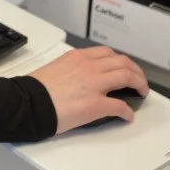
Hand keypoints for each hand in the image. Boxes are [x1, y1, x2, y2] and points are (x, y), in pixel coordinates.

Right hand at [29, 46, 148, 134]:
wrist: (28, 102)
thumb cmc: (36, 88)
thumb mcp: (56, 67)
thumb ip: (72, 68)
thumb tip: (82, 79)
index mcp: (77, 57)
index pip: (107, 53)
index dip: (121, 61)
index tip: (124, 68)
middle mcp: (89, 67)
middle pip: (123, 63)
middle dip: (136, 72)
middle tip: (139, 81)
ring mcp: (94, 85)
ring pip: (127, 77)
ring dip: (139, 85)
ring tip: (141, 93)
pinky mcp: (96, 105)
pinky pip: (120, 106)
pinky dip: (127, 111)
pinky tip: (128, 116)